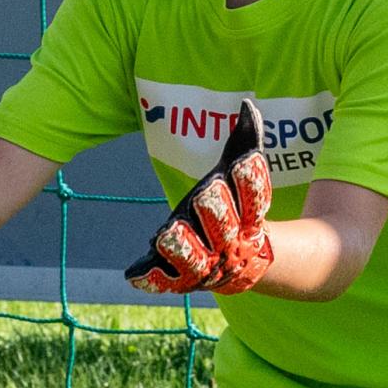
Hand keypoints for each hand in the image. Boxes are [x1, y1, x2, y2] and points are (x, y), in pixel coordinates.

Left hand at [126, 100, 275, 294]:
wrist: (237, 260)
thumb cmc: (232, 205)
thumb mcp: (234, 172)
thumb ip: (245, 142)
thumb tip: (248, 106)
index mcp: (248, 216)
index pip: (254, 197)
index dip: (248, 180)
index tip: (240, 163)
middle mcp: (228, 243)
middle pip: (222, 225)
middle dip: (213, 208)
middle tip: (204, 194)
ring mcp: (204, 264)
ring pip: (193, 257)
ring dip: (183, 244)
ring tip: (170, 232)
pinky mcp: (178, 278)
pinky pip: (163, 281)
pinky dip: (150, 279)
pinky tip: (133, 273)